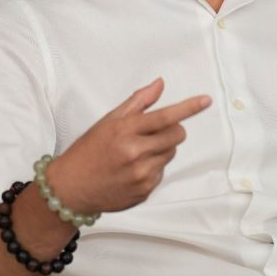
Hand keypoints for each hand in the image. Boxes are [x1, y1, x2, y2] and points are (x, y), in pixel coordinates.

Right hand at [47, 77, 210, 214]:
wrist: (71, 187)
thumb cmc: (88, 151)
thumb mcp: (108, 121)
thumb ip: (137, 102)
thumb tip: (160, 84)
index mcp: (125, 131)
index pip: (165, 116)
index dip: (188, 107)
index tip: (205, 101)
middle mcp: (134, 152)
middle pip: (177, 135)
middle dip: (171, 131)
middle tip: (151, 133)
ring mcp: (141, 174)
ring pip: (171, 154)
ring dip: (161, 150)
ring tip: (136, 153)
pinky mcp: (144, 190)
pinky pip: (162, 173)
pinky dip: (153, 168)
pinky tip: (132, 170)